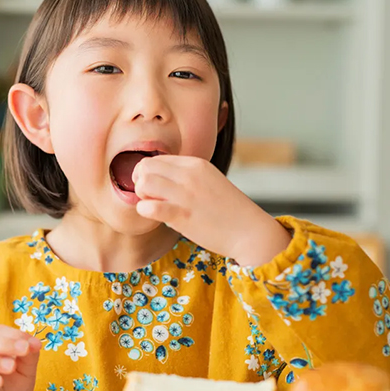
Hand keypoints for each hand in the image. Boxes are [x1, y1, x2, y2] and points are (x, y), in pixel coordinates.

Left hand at [133, 155, 290, 266]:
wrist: (249, 231)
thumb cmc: (227, 210)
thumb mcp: (208, 181)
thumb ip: (185, 178)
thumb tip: (159, 181)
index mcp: (196, 164)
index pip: (156, 159)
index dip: (148, 175)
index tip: (155, 190)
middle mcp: (189, 174)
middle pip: (145, 167)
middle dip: (140, 183)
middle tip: (150, 198)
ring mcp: (186, 194)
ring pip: (144, 183)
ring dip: (142, 197)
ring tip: (154, 207)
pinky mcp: (183, 215)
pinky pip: (150, 208)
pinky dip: (146, 211)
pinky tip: (157, 217)